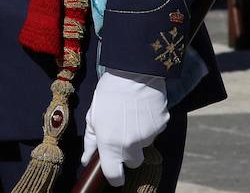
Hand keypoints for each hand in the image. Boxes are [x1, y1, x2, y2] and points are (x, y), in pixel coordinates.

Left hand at [81, 68, 168, 186]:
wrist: (132, 73)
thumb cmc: (108, 94)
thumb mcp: (93, 117)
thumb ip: (90, 141)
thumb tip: (86, 160)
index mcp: (111, 143)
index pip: (114, 175)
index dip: (113, 175)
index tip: (113, 170)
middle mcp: (131, 144)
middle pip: (133, 161)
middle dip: (127, 153)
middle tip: (120, 134)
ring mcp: (149, 136)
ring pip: (144, 145)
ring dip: (137, 136)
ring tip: (129, 115)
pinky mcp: (162, 126)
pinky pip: (155, 132)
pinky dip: (149, 126)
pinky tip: (141, 110)